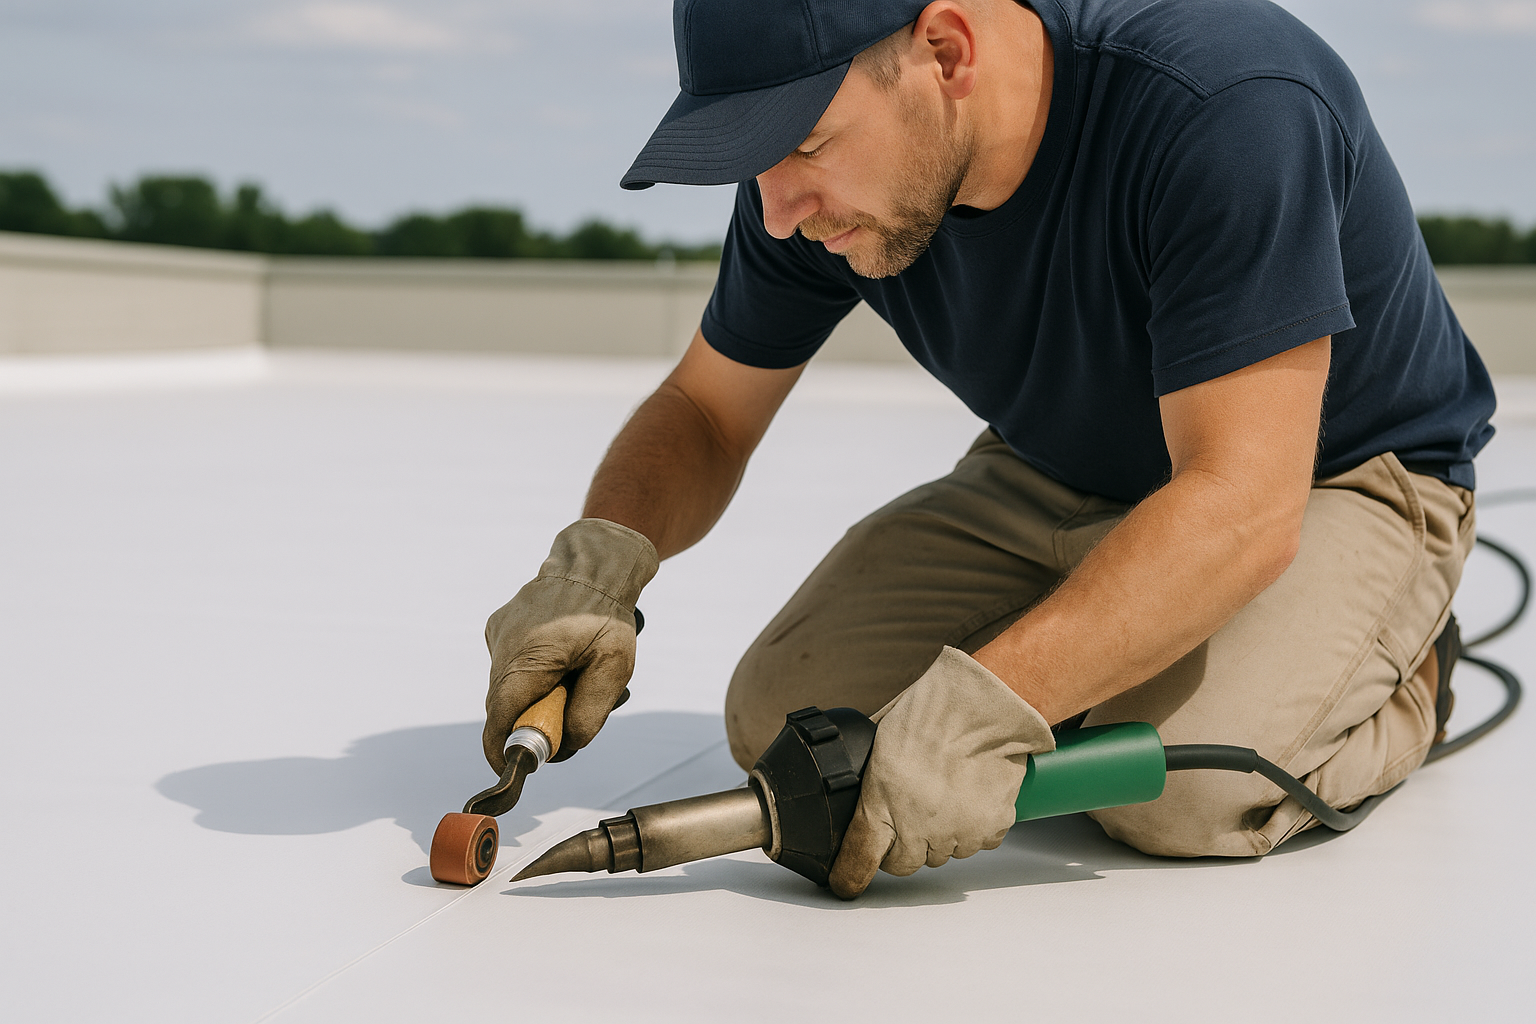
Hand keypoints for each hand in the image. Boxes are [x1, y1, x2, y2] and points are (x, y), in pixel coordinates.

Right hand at [483, 519, 657, 771]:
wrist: (593, 562)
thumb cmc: (606, 614)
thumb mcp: (613, 667)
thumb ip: (589, 713)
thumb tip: (564, 747)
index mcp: (528, 655)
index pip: (500, 717)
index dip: (502, 749)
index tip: (512, 769)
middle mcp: (503, 645)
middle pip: (505, 707)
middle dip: (533, 722)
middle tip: (569, 717)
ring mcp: (498, 635)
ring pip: (509, 688)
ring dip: (537, 697)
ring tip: (574, 677)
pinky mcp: (500, 629)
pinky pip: (511, 668)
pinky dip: (533, 677)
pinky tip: (562, 660)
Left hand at [827, 646, 1055, 898]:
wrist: (983, 704)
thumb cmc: (930, 712)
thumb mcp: (879, 740)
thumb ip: (865, 773)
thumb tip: (848, 783)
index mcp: (881, 803)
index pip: (858, 859)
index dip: (850, 874)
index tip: (846, 880)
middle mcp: (917, 826)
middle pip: (903, 863)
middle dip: (902, 845)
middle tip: (908, 813)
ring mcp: (957, 832)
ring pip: (942, 854)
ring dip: (939, 835)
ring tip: (943, 795)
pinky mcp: (990, 828)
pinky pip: (977, 842)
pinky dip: (973, 826)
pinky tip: (968, 795)